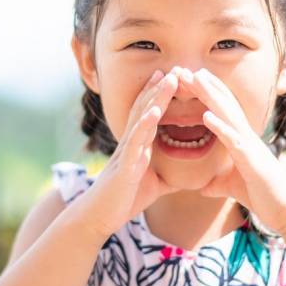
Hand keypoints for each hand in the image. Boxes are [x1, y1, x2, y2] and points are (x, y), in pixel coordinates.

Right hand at [75, 69, 180, 238]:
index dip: (158, 95)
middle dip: (159, 88)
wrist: (99, 217)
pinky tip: (154, 112)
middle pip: (145, 109)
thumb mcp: (152, 185)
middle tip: (173, 68)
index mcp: (137, 146)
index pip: (147, 114)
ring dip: (154, 98)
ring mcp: (126, 152)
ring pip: (141, 119)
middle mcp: (130, 144)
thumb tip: (185, 178)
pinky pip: (135, 143)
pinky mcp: (124, 166)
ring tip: (167, 80)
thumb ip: (166, 176)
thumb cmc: (124, 200)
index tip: (171, 77)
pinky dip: (144, 125)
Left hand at [175, 66, 285, 235]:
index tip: (190, 78)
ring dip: (211, 96)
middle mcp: (245, 136)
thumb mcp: (232, 188)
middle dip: (205, 86)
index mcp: (240, 140)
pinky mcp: (251, 159)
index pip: (222, 110)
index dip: (207, 93)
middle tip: (186, 68)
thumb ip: (218, 184)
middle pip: (223, 104)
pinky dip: (220, 127)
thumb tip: (203, 188)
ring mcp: (249, 146)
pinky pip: (233, 140)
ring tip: (196, 79)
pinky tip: (206, 116)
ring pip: (228, 114)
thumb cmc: (263, 196)